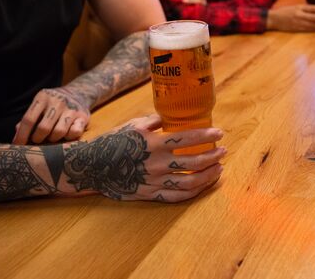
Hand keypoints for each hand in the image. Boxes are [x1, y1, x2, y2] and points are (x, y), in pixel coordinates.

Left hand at [14, 87, 91, 144]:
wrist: (79, 92)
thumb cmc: (52, 104)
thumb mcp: (39, 105)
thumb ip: (28, 119)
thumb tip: (17, 135)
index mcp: (43, 97)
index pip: (29, 119)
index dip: (22, 135)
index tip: (17, 146)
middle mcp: (58, 101)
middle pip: (43, 128)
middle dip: (38, 138)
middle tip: (37, 140)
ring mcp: (72, 108)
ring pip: (59, 132)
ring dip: (53, 139)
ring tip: (52, 137)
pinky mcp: (83, 116)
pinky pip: (74, 133)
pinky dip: (68, 137)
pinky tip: (66, 134)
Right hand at [63, 114, 225, 201]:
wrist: (91, 167)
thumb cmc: (113, 142)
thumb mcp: (133, 125)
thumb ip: (155, 121)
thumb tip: (172, 116)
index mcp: (154, 143)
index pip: (187, 138)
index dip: (206, 136)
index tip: (220, 133)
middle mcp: (156, 163)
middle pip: (193, 162)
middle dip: (213, 156)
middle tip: (223, 151)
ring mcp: (153, 181)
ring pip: (189, 182)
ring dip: (208, 176)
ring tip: (219, 168)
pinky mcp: (149, 194)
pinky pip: (176, 197)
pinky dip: (193, 192)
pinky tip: (203, 184)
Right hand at [267, 4, 314, 31]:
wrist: (273, 18)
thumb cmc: (284, 12)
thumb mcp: (295, 7)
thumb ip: (304, 9)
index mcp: (299, 7)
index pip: (313, 8)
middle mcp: (299, 14)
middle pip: (314, 17)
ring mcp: (298, 22)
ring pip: (312, 24)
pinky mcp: (296, 28)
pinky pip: (308, 29)